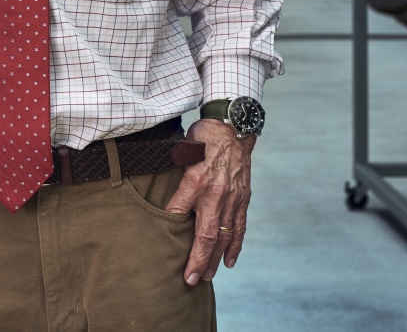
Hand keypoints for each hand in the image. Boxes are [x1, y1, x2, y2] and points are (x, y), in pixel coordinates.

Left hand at [165, 118, 255, 285]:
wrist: (233, 127)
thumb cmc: (203, 138)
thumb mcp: (182, 151)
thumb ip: (175, 174)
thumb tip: (165, 195)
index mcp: (196, 179)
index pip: (178, 211)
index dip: (169, 230)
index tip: (164, 247)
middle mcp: (215, 192)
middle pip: (206, 234)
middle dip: (197, 260)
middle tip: (189, 280)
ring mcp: (232, 198)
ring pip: (224, 236)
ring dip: (215, 259)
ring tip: (205, 276)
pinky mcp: (243, 198)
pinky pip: (239, 227)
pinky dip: (235, 246)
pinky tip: (229, 261)